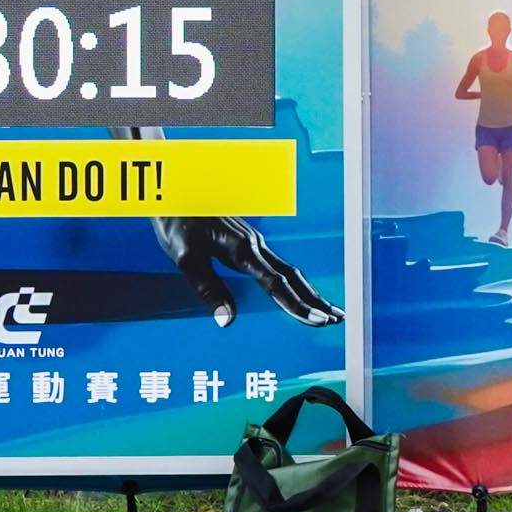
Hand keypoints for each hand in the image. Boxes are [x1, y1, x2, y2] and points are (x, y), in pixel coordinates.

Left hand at [149, 215, 344, 327]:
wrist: (173, 190)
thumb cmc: (176, 223)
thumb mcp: (185, 259)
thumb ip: (208, 289)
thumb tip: (227, 319)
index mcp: (242, 249)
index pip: (276, 283)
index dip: (297, 304)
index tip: (316, 320)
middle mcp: (255, 244)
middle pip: (293, 276)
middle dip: (315, 300)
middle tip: (337, 320)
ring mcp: (254, 242)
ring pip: (290, 270)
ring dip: (310, 292)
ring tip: (329, 311)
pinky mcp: (249, 242)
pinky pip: (280, 265)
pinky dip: (295, 283)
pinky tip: (300, 291)